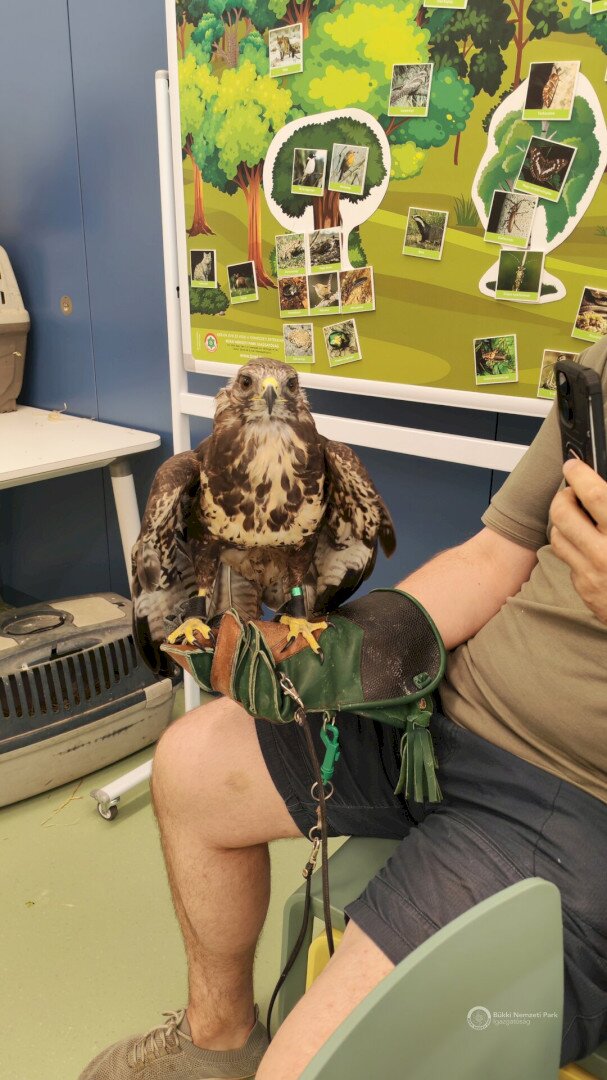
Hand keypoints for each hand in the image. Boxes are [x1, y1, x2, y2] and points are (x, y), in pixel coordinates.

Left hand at [550, 458, 606, 623]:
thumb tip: (601, 488)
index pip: (595, 496)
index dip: (580, 475)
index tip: (574, 466)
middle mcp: (606, 554)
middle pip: (563, 514)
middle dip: (562, 496)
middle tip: (571, 492)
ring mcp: (592, 574)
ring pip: (557, 536)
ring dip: (562, 521)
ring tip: (575, 515)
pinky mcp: (585, 589)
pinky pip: (568, 561)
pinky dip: (573, 548)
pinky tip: (587, 544)